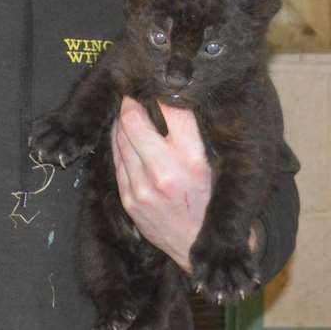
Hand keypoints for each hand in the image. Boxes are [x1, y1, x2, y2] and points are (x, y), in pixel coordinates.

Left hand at [111, 97, 211, 273]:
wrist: (198, 247)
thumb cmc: (211, 199)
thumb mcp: (214, 165)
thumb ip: (195, 133)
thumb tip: (177, 95)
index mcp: (194, 160)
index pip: (172, 109)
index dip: (163, 90)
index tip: (159, 83)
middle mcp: (165, 172)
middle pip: (133, 118)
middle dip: (132, 101)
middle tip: (135, 93)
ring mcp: (142, 187)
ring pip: (119, 135)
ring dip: (123, 120)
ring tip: (131, 112)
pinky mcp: (128, 198)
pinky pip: (115, 158)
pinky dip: (119, 141)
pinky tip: (126, 136)